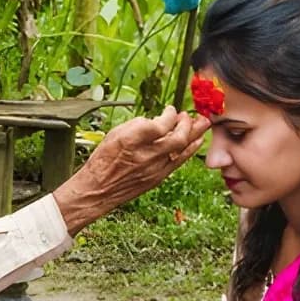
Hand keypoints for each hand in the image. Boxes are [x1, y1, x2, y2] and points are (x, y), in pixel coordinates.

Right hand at [53, 107, 209, 234]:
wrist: (97, 189)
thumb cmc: (103, 160)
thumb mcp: (115, 134)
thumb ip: (138, 125)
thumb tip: (158, 120)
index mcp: (131, 139)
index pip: (161, 123)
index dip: (170, 114)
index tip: (170, 110)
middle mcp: (145, 154)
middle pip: (178, 136)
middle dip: (187, 123)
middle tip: (188, 116)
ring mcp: (153, 168)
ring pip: (182, 148)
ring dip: (194, 134)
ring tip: (202, 124)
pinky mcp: (158, 178)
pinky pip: (179, 161)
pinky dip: (190, 149)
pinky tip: (196, 141)